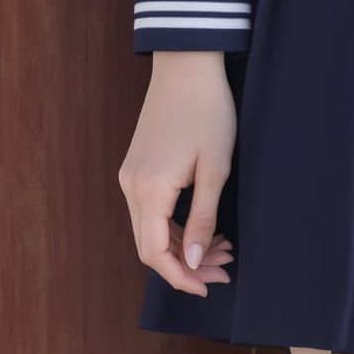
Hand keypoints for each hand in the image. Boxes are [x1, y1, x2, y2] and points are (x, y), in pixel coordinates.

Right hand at [118, 51, 238, 297]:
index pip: (154, 253)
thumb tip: (190, 261)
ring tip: (221, 249)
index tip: (208, 287)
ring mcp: (130, 175)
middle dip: (186, 264)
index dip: (180, 277)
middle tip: (223, 268)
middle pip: (149, 245)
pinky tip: (200, 226)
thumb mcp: (215, 168)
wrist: (186, 65)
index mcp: (149, 188)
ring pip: (149, 228)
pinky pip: (148, 209)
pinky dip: (172, 225)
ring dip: (181, 245)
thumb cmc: (207, 112)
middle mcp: (131, 186)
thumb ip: (201, 219)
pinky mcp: (136, 166)